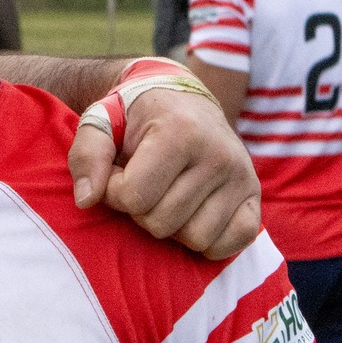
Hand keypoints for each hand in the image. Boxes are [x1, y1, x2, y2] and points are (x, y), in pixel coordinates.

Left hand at [68, 86, 260, 257]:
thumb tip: (87, 199)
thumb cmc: (134, 117)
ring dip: (172, 226)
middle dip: (141, 210)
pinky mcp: (255, 195)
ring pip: (194, 238)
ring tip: (167, 195)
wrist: (181, 100)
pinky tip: (193, 215)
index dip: (114, 193)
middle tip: (145, 184)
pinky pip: (233, 242)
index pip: (133, 197)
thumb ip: (87, 156)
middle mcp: (218, 155)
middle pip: (161, 223)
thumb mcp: (100, 122)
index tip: (118, 174)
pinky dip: (209, 240)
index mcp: (180, 133)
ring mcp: (242, 176)